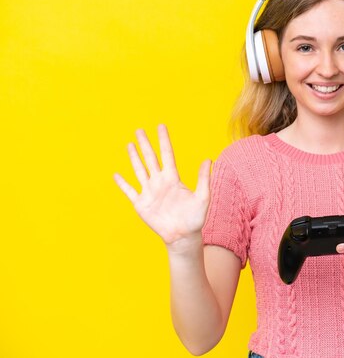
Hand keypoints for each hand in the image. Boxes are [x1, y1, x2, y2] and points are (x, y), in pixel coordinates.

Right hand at [113, 124, 211, 248]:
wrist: (182, 236)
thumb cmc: (195, 218)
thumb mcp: (202, 197)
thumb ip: (203, 179)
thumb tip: (209, 159)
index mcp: (173, 179)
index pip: (167, 155)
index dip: (164, 141)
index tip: (160, 126)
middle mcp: (160, 182)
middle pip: (150, 159)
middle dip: (145, 144)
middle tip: (139, 130)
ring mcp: (149, 192)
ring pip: (139, 170)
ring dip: (134, 158)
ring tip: (130, 144)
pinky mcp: (141, 204)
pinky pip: (129, 191)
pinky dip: (122, 183)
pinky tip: (116, 174)